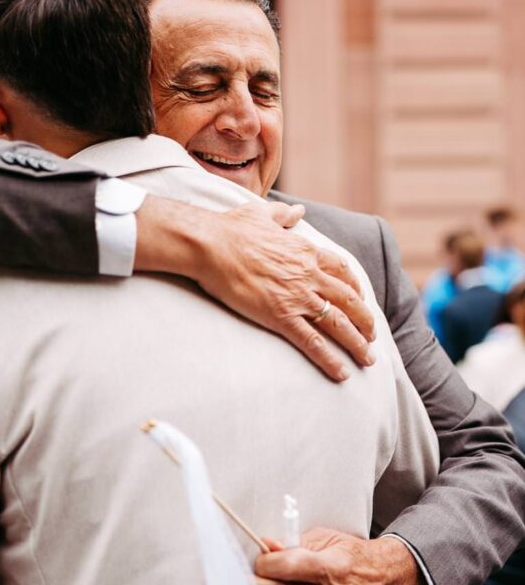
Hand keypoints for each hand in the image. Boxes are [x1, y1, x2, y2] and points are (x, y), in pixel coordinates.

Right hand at [136, 196, 375, 381]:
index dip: (357, 287)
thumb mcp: (262, 214)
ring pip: (338, 323)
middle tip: (372, 336)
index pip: (342, 271)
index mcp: (306, 251)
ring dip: (357, 343)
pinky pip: (312, 342)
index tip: (361, 299)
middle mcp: (309, 274)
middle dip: (365, 320)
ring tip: (367, 359)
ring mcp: (297, 297)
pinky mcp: (280, 316)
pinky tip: (342, 374)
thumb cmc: (232, 228)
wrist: (211, 245)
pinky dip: (330, 360)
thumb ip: (284, 214)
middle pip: (349, 300)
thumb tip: (298, 210)